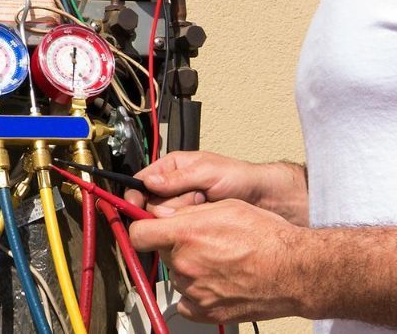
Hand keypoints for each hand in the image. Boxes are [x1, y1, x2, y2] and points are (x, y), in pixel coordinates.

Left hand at [127, 199, 310, 322]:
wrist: (294, 271)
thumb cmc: (267, 237)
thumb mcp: (226, 207)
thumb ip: (188, 212)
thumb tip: (164, 215)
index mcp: (186, 235)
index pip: (138, 234)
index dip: (140, 228)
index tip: (145, 227)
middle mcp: (185, 265)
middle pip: (162, 253)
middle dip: (174, 245)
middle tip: (202, 241)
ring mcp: (195, 291)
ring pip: (177, 276)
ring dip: (188, 268)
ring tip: (219, 260)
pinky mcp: (206, 312)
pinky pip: (187, 302)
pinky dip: (196, 293)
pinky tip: (216, 281)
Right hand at [130, 151, 309, 224]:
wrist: (262, 198)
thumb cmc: (238, 177)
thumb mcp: (208, 172)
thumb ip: (179, 178)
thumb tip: (150, 182)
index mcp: (172, 168)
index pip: (142, 181)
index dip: (135, 194)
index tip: (134, 205)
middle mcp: (173, 187)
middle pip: (150, 203)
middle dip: (166, 207)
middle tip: (191, 201)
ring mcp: (182, 206)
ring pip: (164, 218)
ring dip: (180, 215)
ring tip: (203, 206)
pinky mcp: (190, 222)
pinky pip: (178, 228)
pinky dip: (187, 226)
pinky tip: (203, 219)